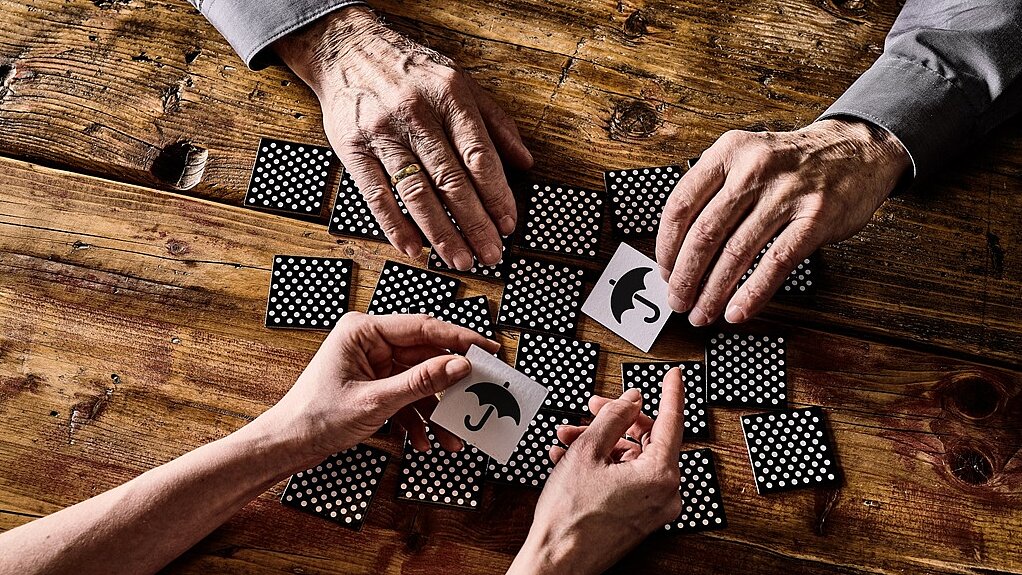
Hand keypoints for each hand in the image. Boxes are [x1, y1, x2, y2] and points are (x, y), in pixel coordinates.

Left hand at [253, 313, 499, 470]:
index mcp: (363, 330)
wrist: (286, 445)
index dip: (459, 339)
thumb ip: (420, 382)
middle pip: (425, 355)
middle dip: (449, 383)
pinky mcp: (375, 384)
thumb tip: (459, 366)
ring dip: (435, 410)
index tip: (487, 349)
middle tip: (480, 392)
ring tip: (452, 435)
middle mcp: (370, 342)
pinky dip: (417, 418)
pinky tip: (422, 440)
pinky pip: (407, 396)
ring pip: (419, 381)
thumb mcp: (374, 401)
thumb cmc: (315, 417)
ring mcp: (373, 364)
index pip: (423, 327)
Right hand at [276, 6, 533, 269]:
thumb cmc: (413, 72)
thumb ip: (496, 124)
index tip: (508, 224)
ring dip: (440, 233)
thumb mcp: (463, 84)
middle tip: (491, 254)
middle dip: (474, 224)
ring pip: (416, 193)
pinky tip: (414, 248)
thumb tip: (526, 162)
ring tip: (460, 259)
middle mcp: (417, 115)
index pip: (479, 156)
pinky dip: (395, 227)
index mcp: (450, 97)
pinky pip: (377, 195)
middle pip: (451, 181)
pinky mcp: (353, 149)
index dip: (497, 195)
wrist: (350, 50)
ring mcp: (383, 133)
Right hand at [508, 370, 684, 574]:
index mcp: (661, 474)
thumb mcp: (588, 451)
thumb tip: (631, 400)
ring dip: (602, 444)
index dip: (670, 392)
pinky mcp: (640, 518)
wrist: (556, 563)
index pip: (672, 421)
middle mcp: (665, 494)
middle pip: (647, 440)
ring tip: (567, 438)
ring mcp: (654, 509)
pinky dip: (604, 465)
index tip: (675, 375)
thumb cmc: (569, 516)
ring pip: (632, 460)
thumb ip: (614, 418)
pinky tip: (571, 459)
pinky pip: (628, 480)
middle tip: (592, 407)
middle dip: (615, 421)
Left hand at [656, 118, 910, 325]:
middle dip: (686, 277)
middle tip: (677, 302)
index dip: (666, 246)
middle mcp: (754, 169)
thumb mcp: (746, 158)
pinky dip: (752, 293)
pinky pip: (775, 264)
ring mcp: (787, 193)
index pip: (681, 205)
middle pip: (704, 234)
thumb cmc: (792, 164)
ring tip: (702, 313)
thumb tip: (679, 251)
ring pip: (736, 253)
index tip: (664, 272)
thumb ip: (714, 192)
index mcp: (728, 152)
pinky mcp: (815, 218)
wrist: (857, 150)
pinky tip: (737, 311)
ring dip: (713, 292)